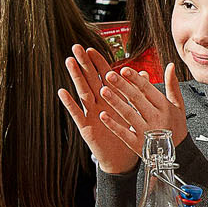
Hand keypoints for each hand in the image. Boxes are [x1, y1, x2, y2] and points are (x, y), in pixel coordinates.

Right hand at [58, 46, 141, 174]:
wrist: (123, 159)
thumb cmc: (128, 133)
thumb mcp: (134, 111)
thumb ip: (137, 93)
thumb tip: (144, 74)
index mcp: (111, 98)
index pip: (103, 76)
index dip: (98, 63)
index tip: (91, 48)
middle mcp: (99, 103)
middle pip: (90, 79)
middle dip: (84, 63)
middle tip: (76, 48)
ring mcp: (91, 114)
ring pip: (83, 92)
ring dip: (76, 77)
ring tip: (70, 62)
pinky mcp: (86, 127)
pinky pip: (77, 113)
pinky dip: (70, 103)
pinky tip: (63, 92)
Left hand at [103, 64, 188, 150]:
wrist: (179, 153)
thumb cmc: (176, 126)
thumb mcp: (178, 105)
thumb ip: (172, 85)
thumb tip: (170, 65)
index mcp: (164, 106)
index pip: (148, 89)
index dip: (135, 79)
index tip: (124, 69)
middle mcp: (156, 118)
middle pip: (136, 99)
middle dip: (122, 86)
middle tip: (109, 75)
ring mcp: (146, 132)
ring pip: (129, 114)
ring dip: (115, 102)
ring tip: (103, 90)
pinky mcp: (138, 144)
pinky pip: (124, 133)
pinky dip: (113, 124)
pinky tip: (103, 115)